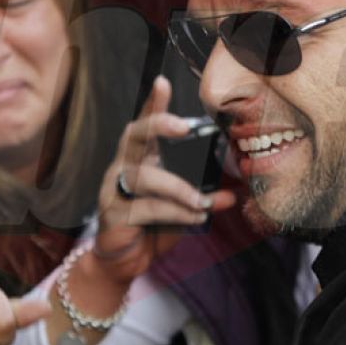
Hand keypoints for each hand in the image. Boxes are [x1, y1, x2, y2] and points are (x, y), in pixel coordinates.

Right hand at [94, 76, 235, 283]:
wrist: (125, 262)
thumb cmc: (153, 226)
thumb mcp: (181, 206)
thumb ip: (203, 195)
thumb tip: (233, 193)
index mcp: (141, 158)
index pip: (145, 123)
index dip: (153, 102)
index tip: (163, 82)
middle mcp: (123, 167)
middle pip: (133, 135)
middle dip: (157, 125)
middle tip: (183, 127)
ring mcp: (113, 189)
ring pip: (142, 176)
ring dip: (178, 188)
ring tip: (203, 202)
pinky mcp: (112, 213)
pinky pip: (144, 207)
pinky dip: (173, 212)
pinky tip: (194, 218)